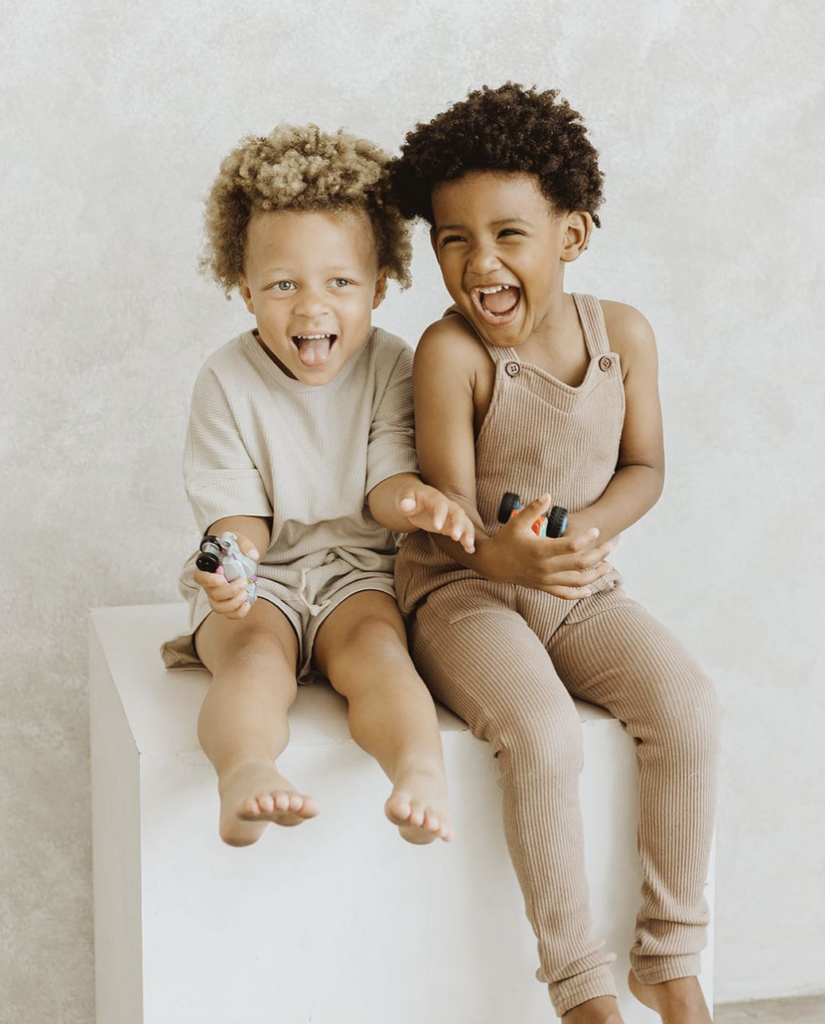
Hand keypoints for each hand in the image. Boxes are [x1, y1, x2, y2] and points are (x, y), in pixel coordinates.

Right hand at [193, 533, 259, 619]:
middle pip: (213, 594)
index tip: (221, 578)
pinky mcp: (226, 604)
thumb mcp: (238, 540)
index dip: (208, 580)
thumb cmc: (232, 549)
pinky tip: (247, 603)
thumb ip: (245, 545)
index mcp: (208, 569)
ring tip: (245, 594)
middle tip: (243, 582)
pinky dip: (239, 613)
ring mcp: (216, 596)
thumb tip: (253, 555)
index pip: (199, 577)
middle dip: (230, 591)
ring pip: (218, 608)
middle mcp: (209, 585)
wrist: (236, 558)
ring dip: (233, 603)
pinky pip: (228, 615)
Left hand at [397, 485, 475, 553]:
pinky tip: (470, 550)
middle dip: (458, 524)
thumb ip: (404, 501)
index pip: (440, 504)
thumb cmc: (409, 498)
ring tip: (468, 545)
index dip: (440, 514)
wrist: (416, 499)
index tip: (437, 527)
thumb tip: (405, 505)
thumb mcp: (404, 497)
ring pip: (464, 521)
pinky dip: (468, 539)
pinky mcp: (453, 525)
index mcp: (434, 497)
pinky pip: (464, 531)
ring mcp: (451, 515)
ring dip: (468, 532)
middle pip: (457, 512)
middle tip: (456, 537)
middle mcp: (447, 505)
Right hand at [487, 494, 613, 598]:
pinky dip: (578, 593)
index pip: (571, 546)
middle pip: (580, 563)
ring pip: (576, 581)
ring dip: (595, 574)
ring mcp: (545, 580)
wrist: (491, 563)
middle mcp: (544, 567)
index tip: (595, 530)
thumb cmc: (505, 540)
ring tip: (608, 565)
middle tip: (611, 545)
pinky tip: (589, 590)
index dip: (587, 538)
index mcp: (540, 550)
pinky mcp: (543, 587)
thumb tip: (549, 495)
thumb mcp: (517, 522)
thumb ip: (534, 509)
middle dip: (599, 554)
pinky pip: (564, 594)